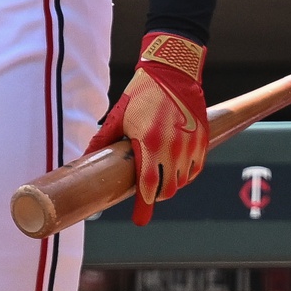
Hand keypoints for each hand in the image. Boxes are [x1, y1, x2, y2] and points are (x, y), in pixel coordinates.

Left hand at [86, 33, 208, 224]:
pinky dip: (186, 174)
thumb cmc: (141, 92)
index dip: (144, 205)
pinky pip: (196, 168)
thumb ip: (104, 139)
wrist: (173, 71)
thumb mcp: (119, 114)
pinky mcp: (202, 139)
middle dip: (157, 196)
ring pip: (183, 180)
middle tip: (147, 196)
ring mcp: (191, 145)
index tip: (139, 219)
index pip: (149, 185)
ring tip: (159, 179)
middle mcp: (174, 148)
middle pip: (169, 188)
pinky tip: (176, 171)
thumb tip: (88, 157)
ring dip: (171, 185)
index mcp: (150, 143)